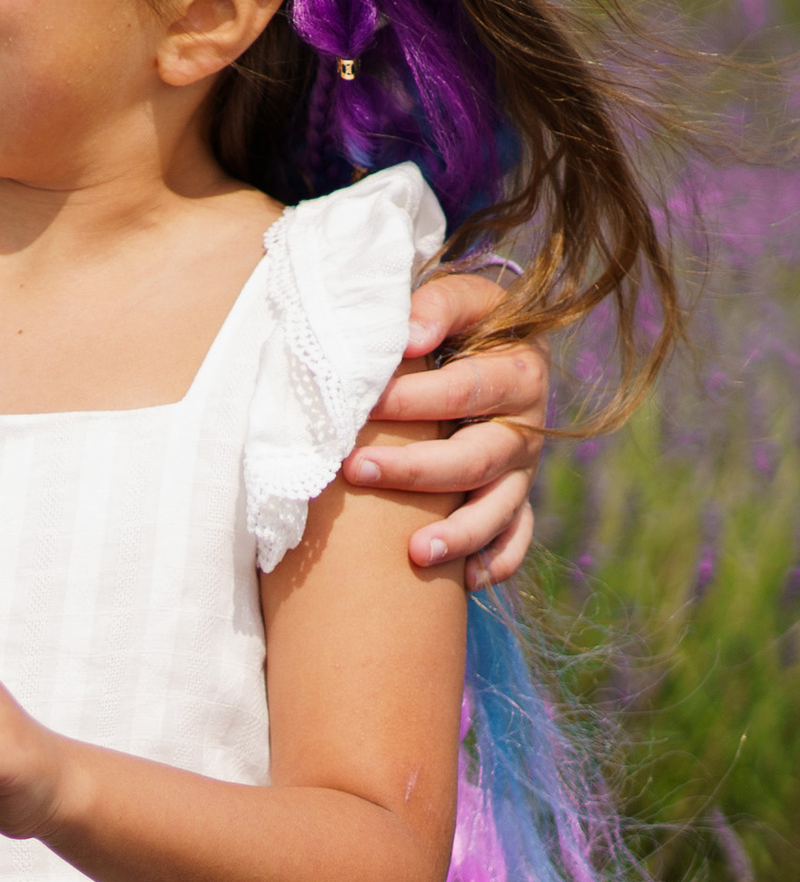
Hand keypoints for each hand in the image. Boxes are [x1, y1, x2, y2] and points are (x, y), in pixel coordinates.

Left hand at [352, 271, 549, 590]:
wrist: (484, 342)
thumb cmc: (453, 320)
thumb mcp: (456, 299)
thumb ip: (435, 307)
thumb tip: (409, 338)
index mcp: (517, 370)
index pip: (466, 389)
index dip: (416, 398)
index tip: (364, 403)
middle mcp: (525, 425)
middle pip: (478, 456)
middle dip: (417, 468)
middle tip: (356, 470)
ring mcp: (521, 468)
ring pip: (500, 508)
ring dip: (461, 533)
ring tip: (415, 553)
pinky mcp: (515, 498)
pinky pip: (516, 538)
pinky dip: (495, 561)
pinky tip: (465, 582)